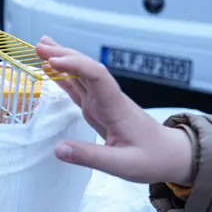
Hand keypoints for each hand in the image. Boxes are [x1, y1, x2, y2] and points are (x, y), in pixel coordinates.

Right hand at [35, 36, 193, 184]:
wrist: (172, 156)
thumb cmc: (152, 159)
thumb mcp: (122, 165)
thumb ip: (89, 156)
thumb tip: (58, 149)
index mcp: (115, 107)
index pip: (96, 76)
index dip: (74, 65)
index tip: (51, 62)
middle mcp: (108, 99)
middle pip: (86, 68)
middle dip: (63, 55)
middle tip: (38, 47)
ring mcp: (104, 102)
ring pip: (82, 74)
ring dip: (62, 60)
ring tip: (41, 47)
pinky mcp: (99, 108)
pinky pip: (80, 87)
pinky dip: (64, 76)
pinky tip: (52, 70)